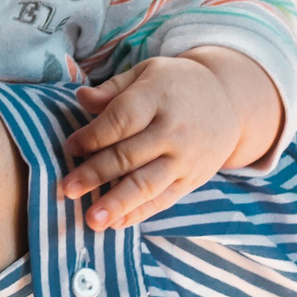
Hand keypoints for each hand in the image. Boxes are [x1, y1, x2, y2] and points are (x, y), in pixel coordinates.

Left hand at [57, 49, 278, 228]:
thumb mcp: (147, 73)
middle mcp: (173, 130)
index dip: (94, 135)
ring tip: (92, 220)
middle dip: (96, 174)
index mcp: (157, 98)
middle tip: (67, 189)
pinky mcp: (192, 180)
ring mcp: (185, 158)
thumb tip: (80, 97)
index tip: (70, 147)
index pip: (122, 119)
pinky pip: (163, 200)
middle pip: (130, 155)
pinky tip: (117, 224)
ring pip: (147, 184)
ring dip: (117, 203)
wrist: (229, 101)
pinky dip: (139, 214)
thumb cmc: (175, 85)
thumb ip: (113, 89)